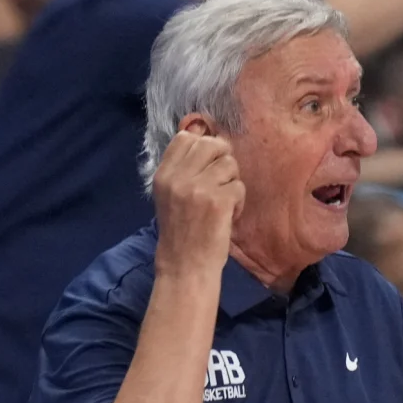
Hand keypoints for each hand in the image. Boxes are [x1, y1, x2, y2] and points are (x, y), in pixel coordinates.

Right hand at [152, 126, 245, 277]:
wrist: (185, 266)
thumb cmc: (181, 232)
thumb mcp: (170, 195)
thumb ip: (183, 168)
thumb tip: (205, 137)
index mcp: (163, 174)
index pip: (185, 138)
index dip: (203, 145)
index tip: (209, 164)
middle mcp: (178, 177)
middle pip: (212, 144)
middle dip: (223, 160)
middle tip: (221, 182)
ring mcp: (198, 188)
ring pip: (230, 164)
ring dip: (232, 182)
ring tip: (223, 203)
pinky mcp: (218, 200)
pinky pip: (239, 186)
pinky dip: (239, 202)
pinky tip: (227, 216)